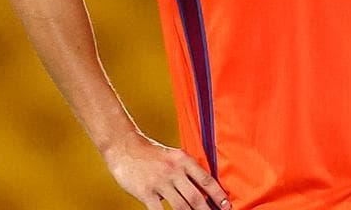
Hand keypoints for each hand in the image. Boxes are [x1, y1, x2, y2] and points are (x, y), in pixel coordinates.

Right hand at [104, 132, 230, 209]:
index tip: (226, 206)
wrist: (124, 147)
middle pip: (196, 197)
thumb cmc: (150, 153)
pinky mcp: (145, 192)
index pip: (206, 180)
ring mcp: (159, 182)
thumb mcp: (173, 155)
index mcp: (183, 160)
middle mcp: (174, 171)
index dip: (218, 195)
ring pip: (181, 207)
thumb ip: (187, 170)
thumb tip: (204, 187)